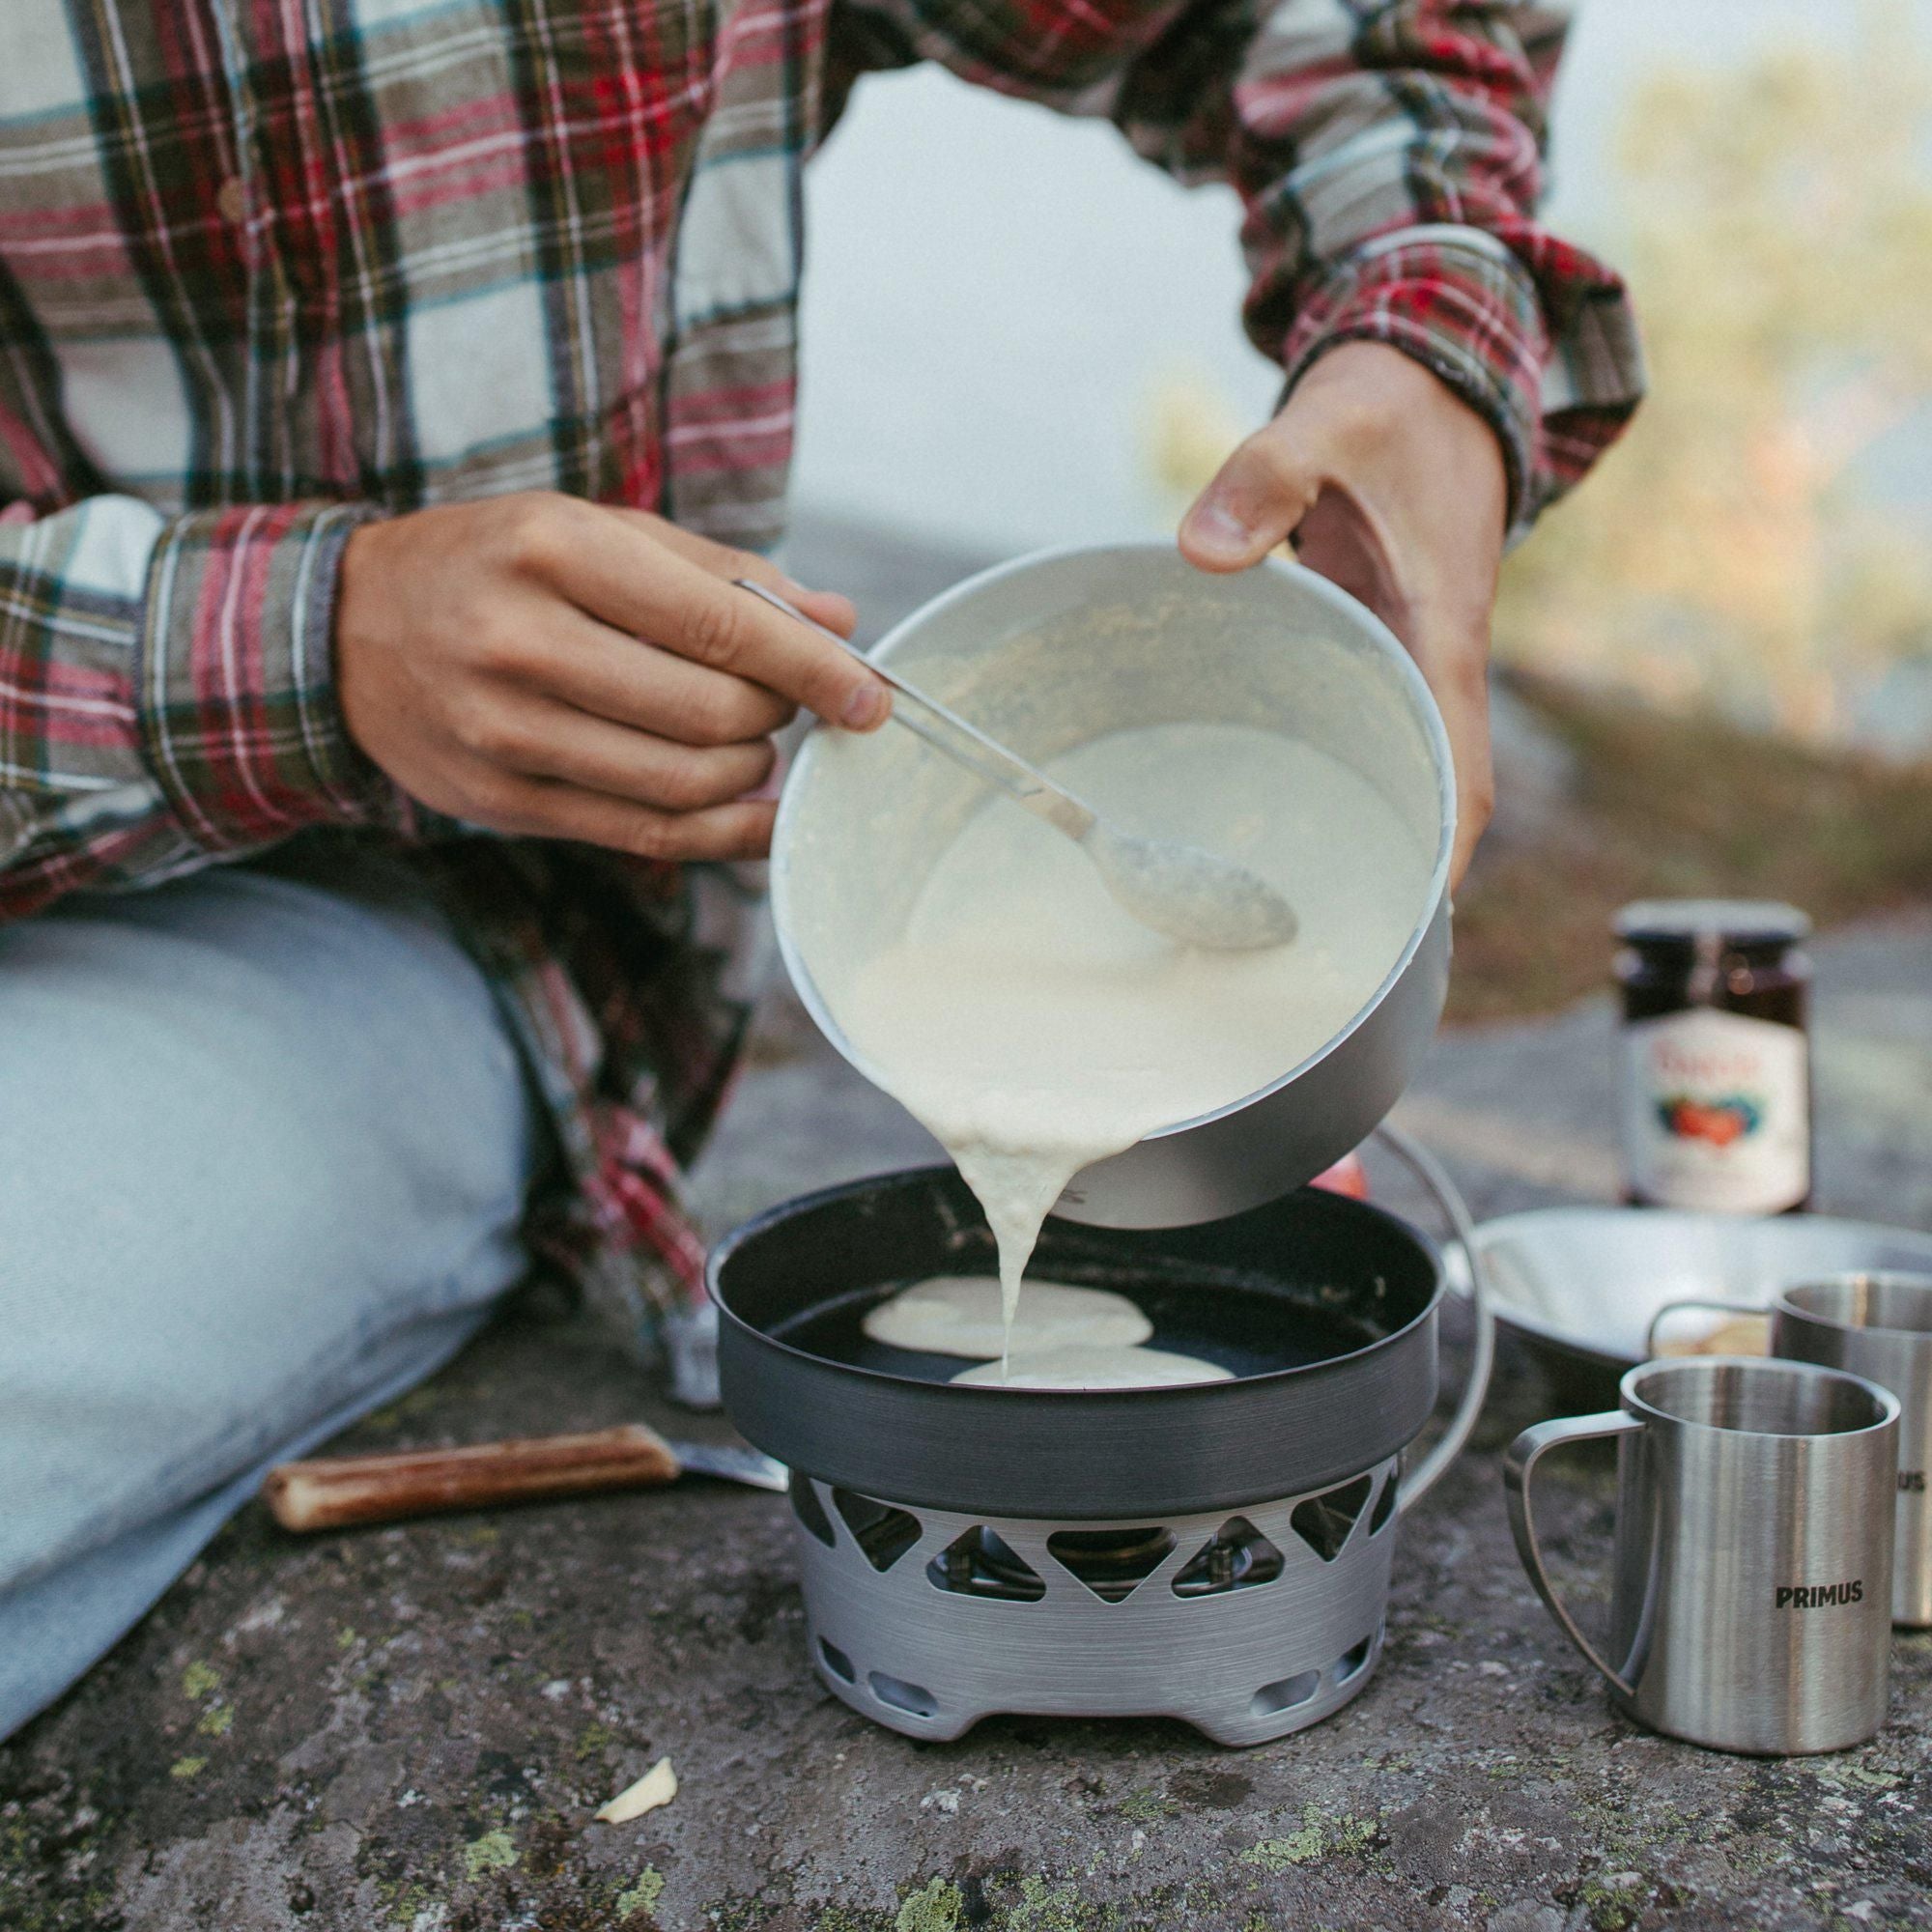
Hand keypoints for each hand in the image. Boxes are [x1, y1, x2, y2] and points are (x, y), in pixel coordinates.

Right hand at [335, 494, 887, 860]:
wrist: (343, 633)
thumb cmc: (492, 565)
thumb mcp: (594, 532)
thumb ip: (717, 573)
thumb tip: (837, 619)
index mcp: (554, 551)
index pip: (718, 623)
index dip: (811, 667)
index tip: (869, 693)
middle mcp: (522, 642)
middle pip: (710, 713)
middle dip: (775, 716)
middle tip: (778, 700)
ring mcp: (504, 732)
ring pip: (683, 782)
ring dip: (749, 772)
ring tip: (748, 742)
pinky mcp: (502, 802)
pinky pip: (643, 834)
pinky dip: (720, 831)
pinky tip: (751, 811)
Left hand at [1179, 341, 1507, 884]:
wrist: (1434, 373)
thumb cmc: (1391, 407)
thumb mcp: (1330, 424)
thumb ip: (1267, 478)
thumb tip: (1198, 554)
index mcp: (1439, 633)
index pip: (1460, 771)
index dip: (1444, 854)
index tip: (1413, 926)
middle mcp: (1433, 661)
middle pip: (1435, 794)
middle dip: (1403, 875)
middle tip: (1340, 953)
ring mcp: (1409, 658)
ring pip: (1403, 768)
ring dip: (1374, 834)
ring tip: (1307, 914)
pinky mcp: (1381, 645)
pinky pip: (1370, 730)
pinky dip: (1347, 778)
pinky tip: (1286, 812)